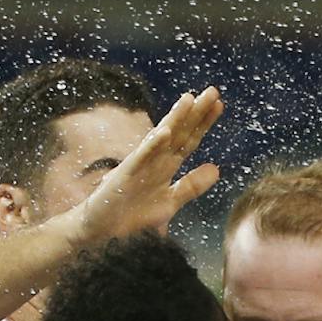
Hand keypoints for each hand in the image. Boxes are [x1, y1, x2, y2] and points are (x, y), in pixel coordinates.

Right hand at [68, 88, 223, 244]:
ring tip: (189, 99)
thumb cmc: (133, 214)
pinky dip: (152, 145)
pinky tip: (164, 132)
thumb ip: (192, 186)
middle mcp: (155, 160)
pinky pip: (141, 157)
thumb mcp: (171, 201)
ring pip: (161, 138)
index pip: (188, 140)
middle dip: (195, 113)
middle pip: (179, 133)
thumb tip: (217, 169)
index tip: (219, 105)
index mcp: (166, 166)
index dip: (203, 123)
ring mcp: (140, 165)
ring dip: (174, 119)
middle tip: (212, 91)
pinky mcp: (126, 174)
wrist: (102, 228)